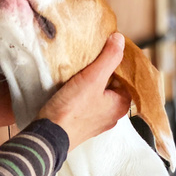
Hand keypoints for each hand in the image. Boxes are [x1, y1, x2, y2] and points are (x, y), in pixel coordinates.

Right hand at [38, 33, 130, 150]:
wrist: (49, 136)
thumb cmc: (72, 110)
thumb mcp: (92, 78)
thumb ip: (108, 58)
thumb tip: (120, 39)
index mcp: (121, 104)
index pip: (126, 77)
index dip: (116, 62)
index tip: (103, 50)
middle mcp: (113, 115)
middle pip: (112, 86)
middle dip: (102, 73)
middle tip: (89, 60)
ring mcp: (98, 122)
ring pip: (99, 95)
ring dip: (91, 84)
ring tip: (79, 72)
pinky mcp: (83, 125)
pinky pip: (87, 104)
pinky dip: (82, 95)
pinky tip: (72, 88)